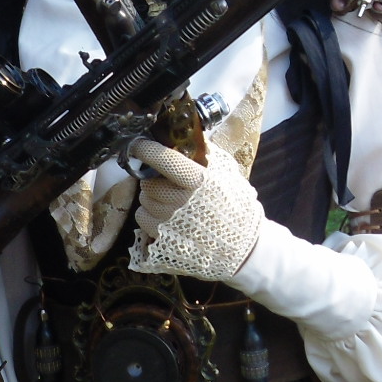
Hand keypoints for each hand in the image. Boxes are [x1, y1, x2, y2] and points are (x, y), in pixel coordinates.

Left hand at [126, 138, 262, 281]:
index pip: (163, 160)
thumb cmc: (236, 206)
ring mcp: (169, 224)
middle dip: (154, 178)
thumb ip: (206, 154)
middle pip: (149, 182)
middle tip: (165, 180)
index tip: (138, 144)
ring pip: (144, 200)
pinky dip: (149, 215)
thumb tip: (187, 134)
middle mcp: (180, 202)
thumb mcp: (227, 174)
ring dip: (152, 197)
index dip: (146, 150)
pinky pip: (143, 219)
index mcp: (198, 182)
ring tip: (169, 200)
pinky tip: (165, 216)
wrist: (243, 246)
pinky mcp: (163, 241)